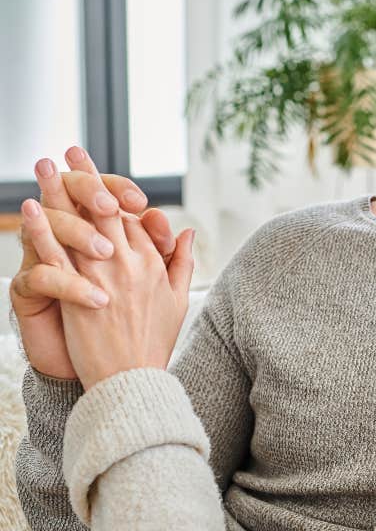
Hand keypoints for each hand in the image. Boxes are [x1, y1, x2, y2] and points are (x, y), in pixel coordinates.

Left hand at [44, 177, 193, 388]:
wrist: (131, 380)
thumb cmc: (154, 343)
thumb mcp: (178, 300)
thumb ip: (183, 262)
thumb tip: (188, 232)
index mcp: (153, 264)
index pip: (131, 220)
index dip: (112, 193)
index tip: (98, 173)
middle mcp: (129, 263)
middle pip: (105, 210)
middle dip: (88, 177)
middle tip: (72, 150)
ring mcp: (103, 276)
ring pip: (79, 224)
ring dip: (60, 192)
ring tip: (46, 164)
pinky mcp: (78, 292)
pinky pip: (57, 254)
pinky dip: (43, 229)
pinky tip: (31, 208)